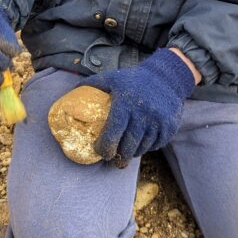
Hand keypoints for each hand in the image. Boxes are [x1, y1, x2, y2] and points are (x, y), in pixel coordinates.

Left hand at [82, 48, 195, 166]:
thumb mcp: (112, 77)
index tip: (100, 152)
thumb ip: (91, 85)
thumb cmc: (133, 79)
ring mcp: (158, 122)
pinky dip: (147, 148)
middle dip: (118, 157)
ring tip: (125, 153)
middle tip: (112, 159)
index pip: (113, 134)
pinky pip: (155, 146)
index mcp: (125, 103)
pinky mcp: (169, 127)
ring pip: (141, 148)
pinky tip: (141, 144)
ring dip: (132, 153)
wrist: (166, 77)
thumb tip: (68, 95)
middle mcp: (143, 114)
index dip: (104, 148)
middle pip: (128, 146)